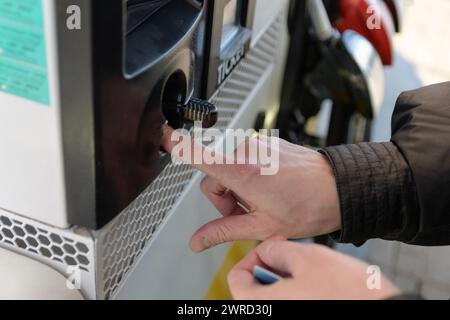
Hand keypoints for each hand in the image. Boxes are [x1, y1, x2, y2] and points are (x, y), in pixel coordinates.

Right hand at [161, 126, 340, 251]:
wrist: (339, 188)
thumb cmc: (308, 205)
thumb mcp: (262, 226)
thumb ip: (224, 231)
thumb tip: (199, 241)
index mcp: (241, 172)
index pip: (200, 155)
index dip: (179, 146)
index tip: (164, 136)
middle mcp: (247, 152)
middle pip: (215, 176)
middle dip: (225, 199)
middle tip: (249, 213)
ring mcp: (258, 145)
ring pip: (231, 169)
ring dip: (240, 188)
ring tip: (265, 201)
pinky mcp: (268, 143)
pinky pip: (247, 159)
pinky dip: (251, 176)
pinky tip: (272, 188)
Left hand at [228, 239, 400, 299]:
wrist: (384, 311)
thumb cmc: (348, 292)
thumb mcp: (306, 258)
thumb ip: (276, 251)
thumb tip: (266, 250)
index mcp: (261, 306)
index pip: (237, 277)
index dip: (252, 255)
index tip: (272, 247)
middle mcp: (269, 318)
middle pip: (255, 288)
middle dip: (272, 266)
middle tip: (293, 255)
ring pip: (275, 296)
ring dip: (286, 278)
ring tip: (310, 269)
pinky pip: (291, 303)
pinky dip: (298, 292)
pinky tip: (318, 283)